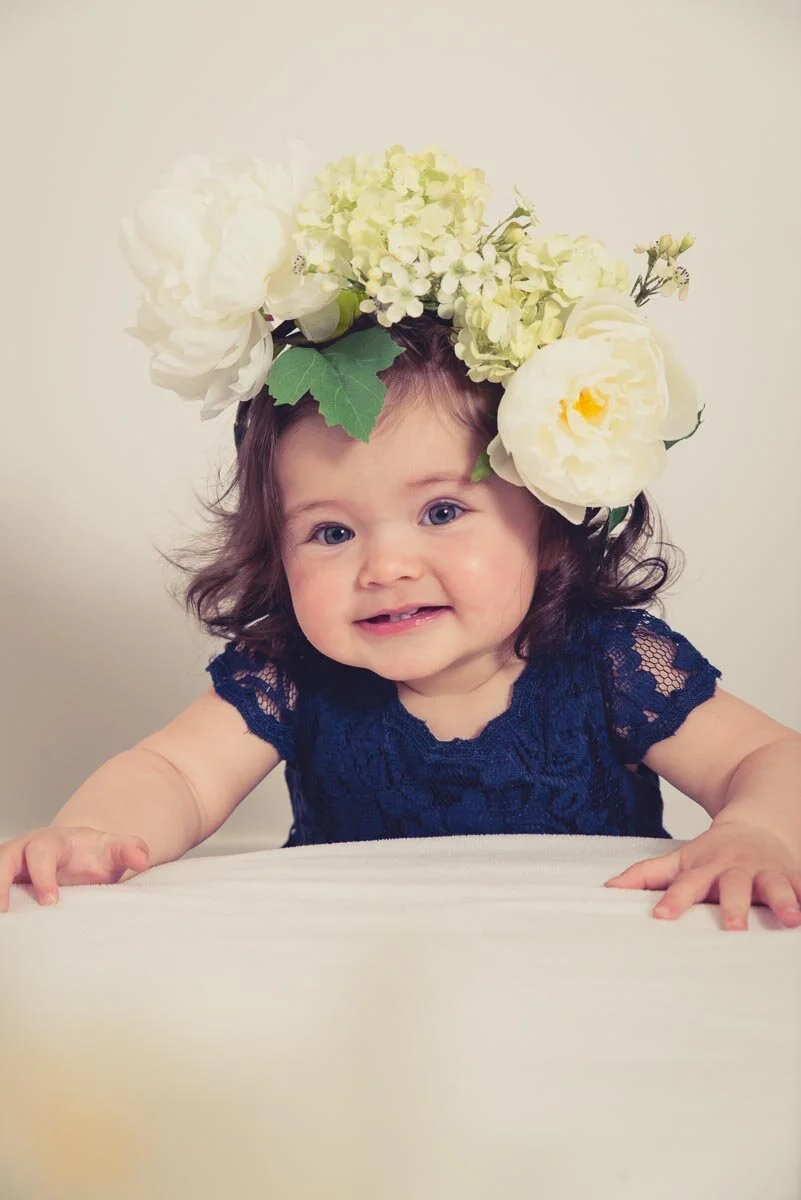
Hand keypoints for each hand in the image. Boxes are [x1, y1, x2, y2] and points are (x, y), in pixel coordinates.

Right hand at [0, 826, 149, 912]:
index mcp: (53, 841)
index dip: (43, 876)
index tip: (50, 902)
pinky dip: (0, 903)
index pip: (41, 853)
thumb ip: (130, 850)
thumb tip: (142, 859)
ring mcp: (12, 867)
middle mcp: (26, 850)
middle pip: (3, 859)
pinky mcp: (7, 883)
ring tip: (1, 924)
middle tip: (4, 912)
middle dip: (0, 883)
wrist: (83, 857)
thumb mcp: (114, 850)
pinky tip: (5, 929)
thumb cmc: (96, 855)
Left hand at [604, 821, 800, 929]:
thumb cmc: (712, 852)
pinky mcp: (792, 878)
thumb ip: (646, 876)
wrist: (757, 824)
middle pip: (732, 887)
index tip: (662, 916)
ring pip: (774, 886)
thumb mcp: (679, 860)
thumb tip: (607, 889)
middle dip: (733, 907)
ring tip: (790, 920)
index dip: (674, 900)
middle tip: (733, 929)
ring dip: (783, 901)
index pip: (685, 885)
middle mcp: (735, 869)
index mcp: (704, 867)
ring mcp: (765, 872)